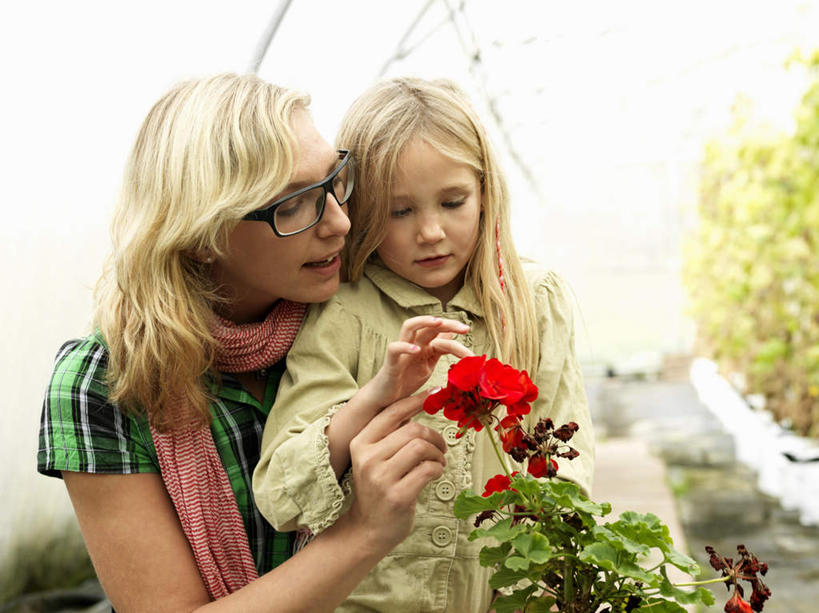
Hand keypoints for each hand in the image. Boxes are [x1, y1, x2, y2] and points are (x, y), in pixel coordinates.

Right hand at [346, 391, 446, 552]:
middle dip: (434, 437)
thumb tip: (415, 405)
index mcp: (360, 443)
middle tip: (441, 447)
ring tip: (438, 461)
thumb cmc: (377, 488)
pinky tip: (435, 473)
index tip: (434, 393)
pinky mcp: (397, 496)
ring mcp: (381, 478)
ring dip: (438, 454)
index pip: (391, 412)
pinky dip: (438, 469)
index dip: (415, 400)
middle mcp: (367, 458)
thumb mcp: (373, 458)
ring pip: (421, 448)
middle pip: (412, 430)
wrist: (367, 529)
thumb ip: (390, 434)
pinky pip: (428, 470)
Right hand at [368, 316, 472, 408]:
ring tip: (439, 322)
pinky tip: (416, 350)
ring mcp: (402, 352)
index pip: (443, 335)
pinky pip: (394, 349)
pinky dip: (404, 347)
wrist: (385, 399)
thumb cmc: (405, 381)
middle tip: (465, 329)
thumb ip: (438, 351)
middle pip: (429, 325)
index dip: (458, 337)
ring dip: (424, 321)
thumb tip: (451, 336)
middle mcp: (414, 344)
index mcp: (424, 347)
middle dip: (448, 323)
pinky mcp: (391, 362)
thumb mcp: (427, 365)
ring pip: (409, 327)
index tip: (473, 349)